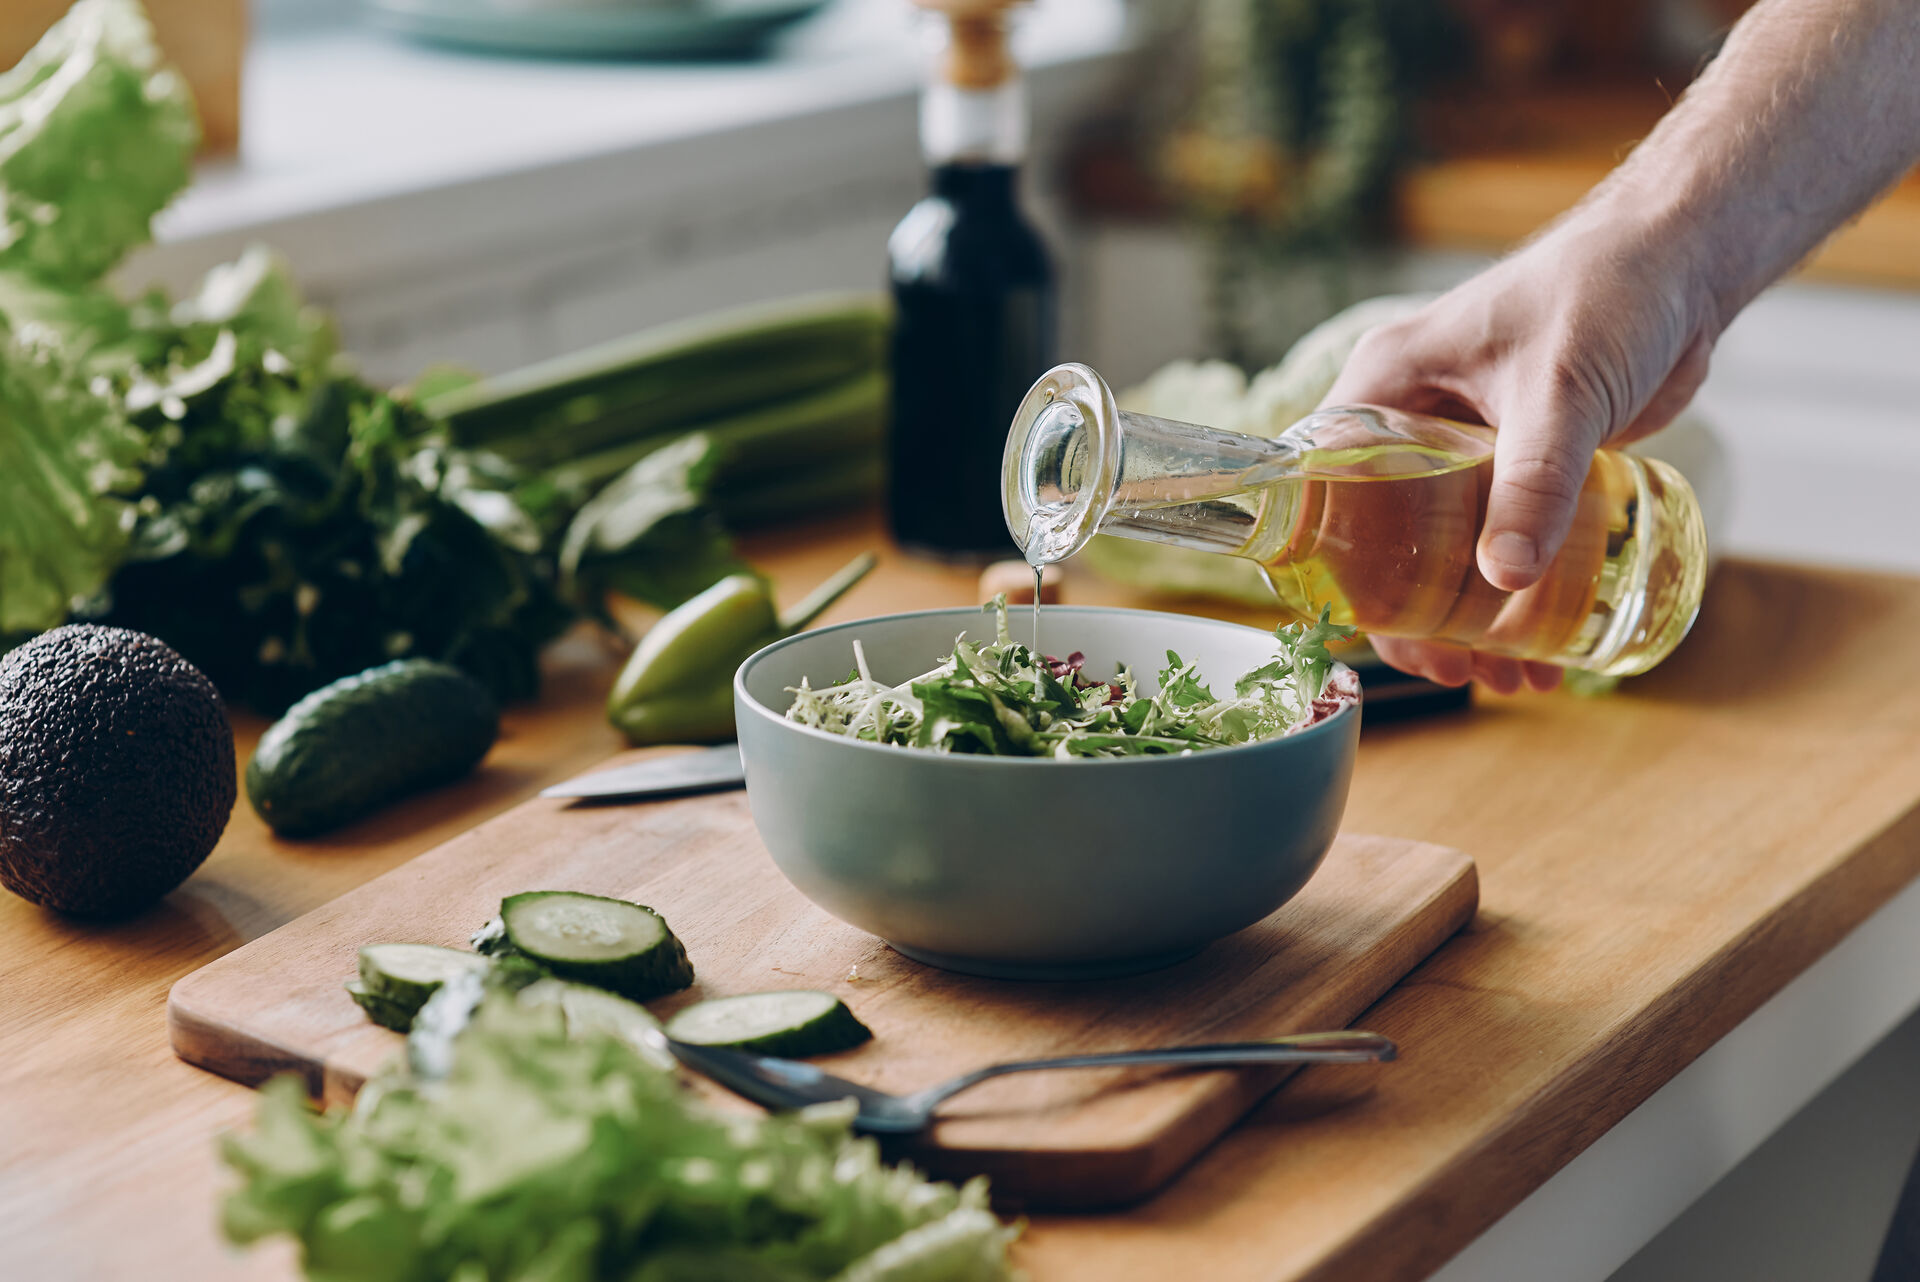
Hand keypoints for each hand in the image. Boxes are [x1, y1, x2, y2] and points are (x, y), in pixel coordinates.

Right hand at [1319, 218, 1718, 692]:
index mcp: (1384, 385)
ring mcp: (1466, 446)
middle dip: (1419, 616)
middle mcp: (1413, 418)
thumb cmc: (1608, 291)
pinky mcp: (1520, 462)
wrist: (1685, 260)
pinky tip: (1551, 640)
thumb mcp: (1560, 391)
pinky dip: (1519, 593)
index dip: (1340, 568)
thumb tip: (1502, 578)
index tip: (1382, 631)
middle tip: (1457, 673)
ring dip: (1475, 618)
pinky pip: (1502, 539)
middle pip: (1384, 538)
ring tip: (1514, 674)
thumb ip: (1533, 480)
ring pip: (1446, 550)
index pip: (1326, 489)